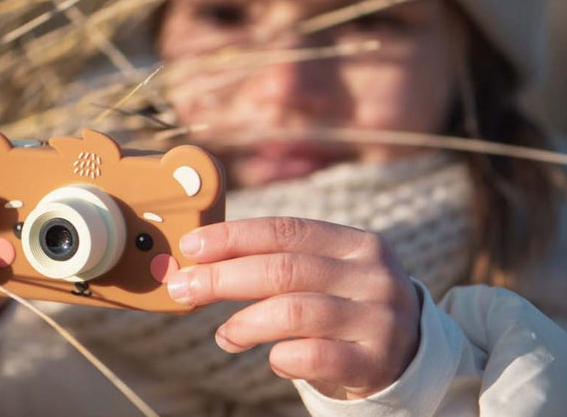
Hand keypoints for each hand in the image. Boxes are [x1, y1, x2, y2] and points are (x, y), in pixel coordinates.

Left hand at [166, 217, 419, 399]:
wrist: (409, 353)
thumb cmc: (344, 304)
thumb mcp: (324, 272)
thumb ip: (276, 262)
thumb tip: (199, 262)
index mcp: (355, 242)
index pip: (284, 230)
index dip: (232, 237)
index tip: (191, 247)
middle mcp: (371, 274)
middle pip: (283, 269)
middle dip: (223, 277)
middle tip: (183, 287)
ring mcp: (379, 318)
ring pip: (294, 311)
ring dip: (245, 322)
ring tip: (224, 334)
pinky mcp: (377, 361)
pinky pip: (316, 356)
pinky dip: (282, 356)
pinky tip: (272, 357)